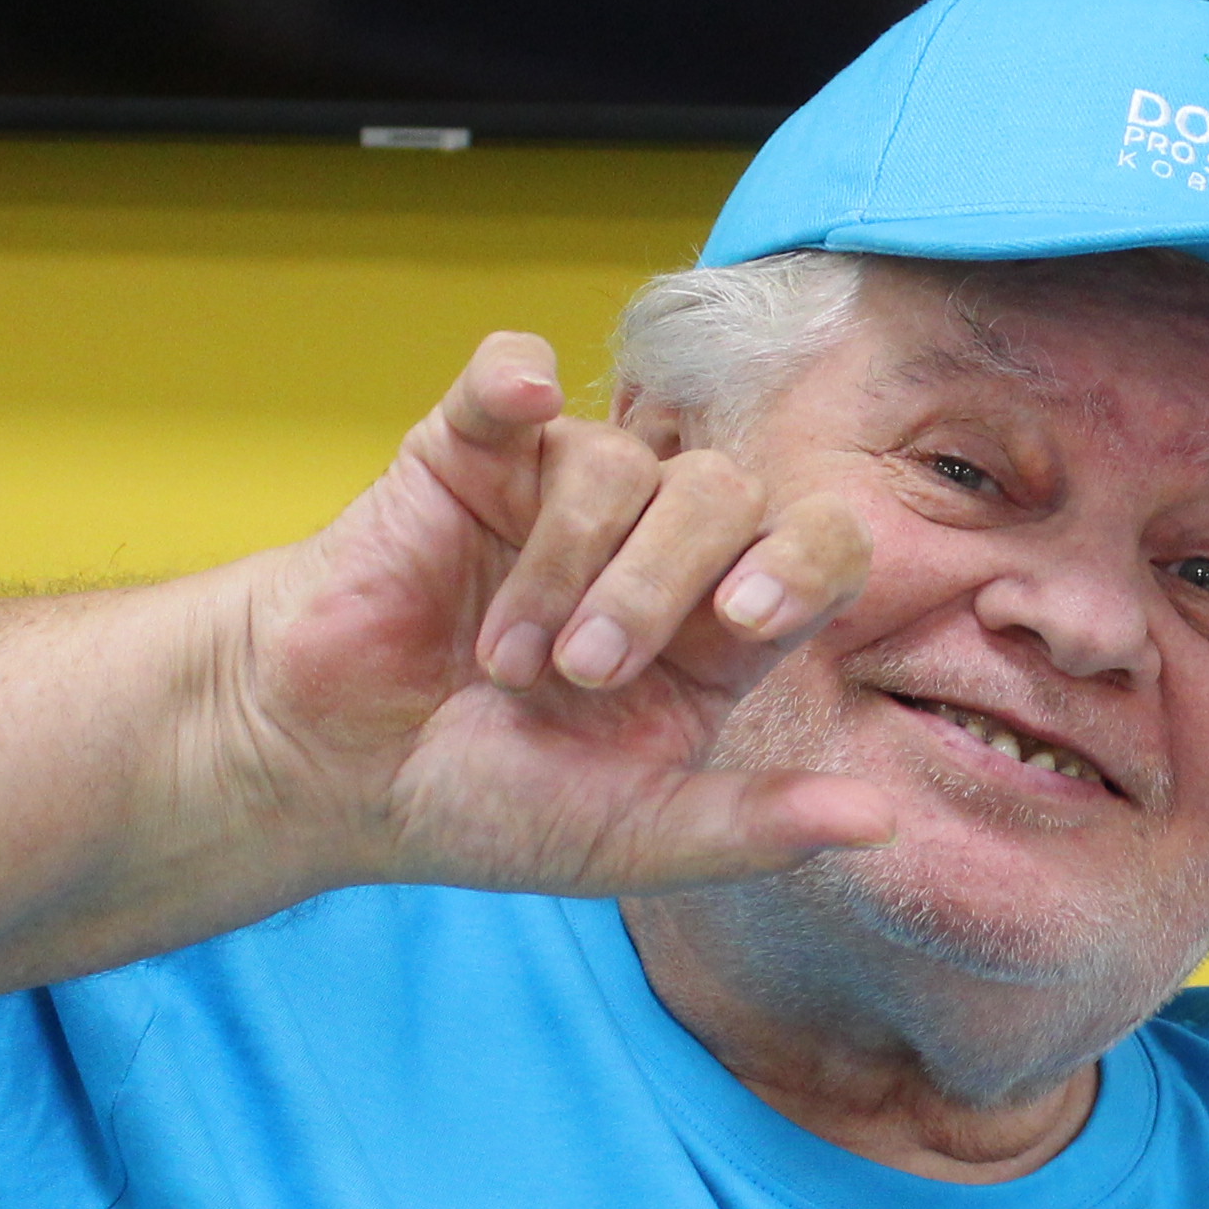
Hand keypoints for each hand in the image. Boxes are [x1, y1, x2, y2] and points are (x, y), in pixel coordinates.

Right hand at [226, 331, 892, 894]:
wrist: (328, 768)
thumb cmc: (482, 802)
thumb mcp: (626, 836)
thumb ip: (752, 828)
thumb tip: (880, 822)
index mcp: (720, 628)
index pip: (818, 548)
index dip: (803, 561)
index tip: (744, 614)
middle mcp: (660, 543)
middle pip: (723, 492)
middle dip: (657, 583)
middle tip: (581, 674)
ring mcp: (564, 487)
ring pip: (620, 459)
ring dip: (563, 564)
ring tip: (505, 660)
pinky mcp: (471, 449)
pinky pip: (511, 372)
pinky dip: (516, 380)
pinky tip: (516, 407)